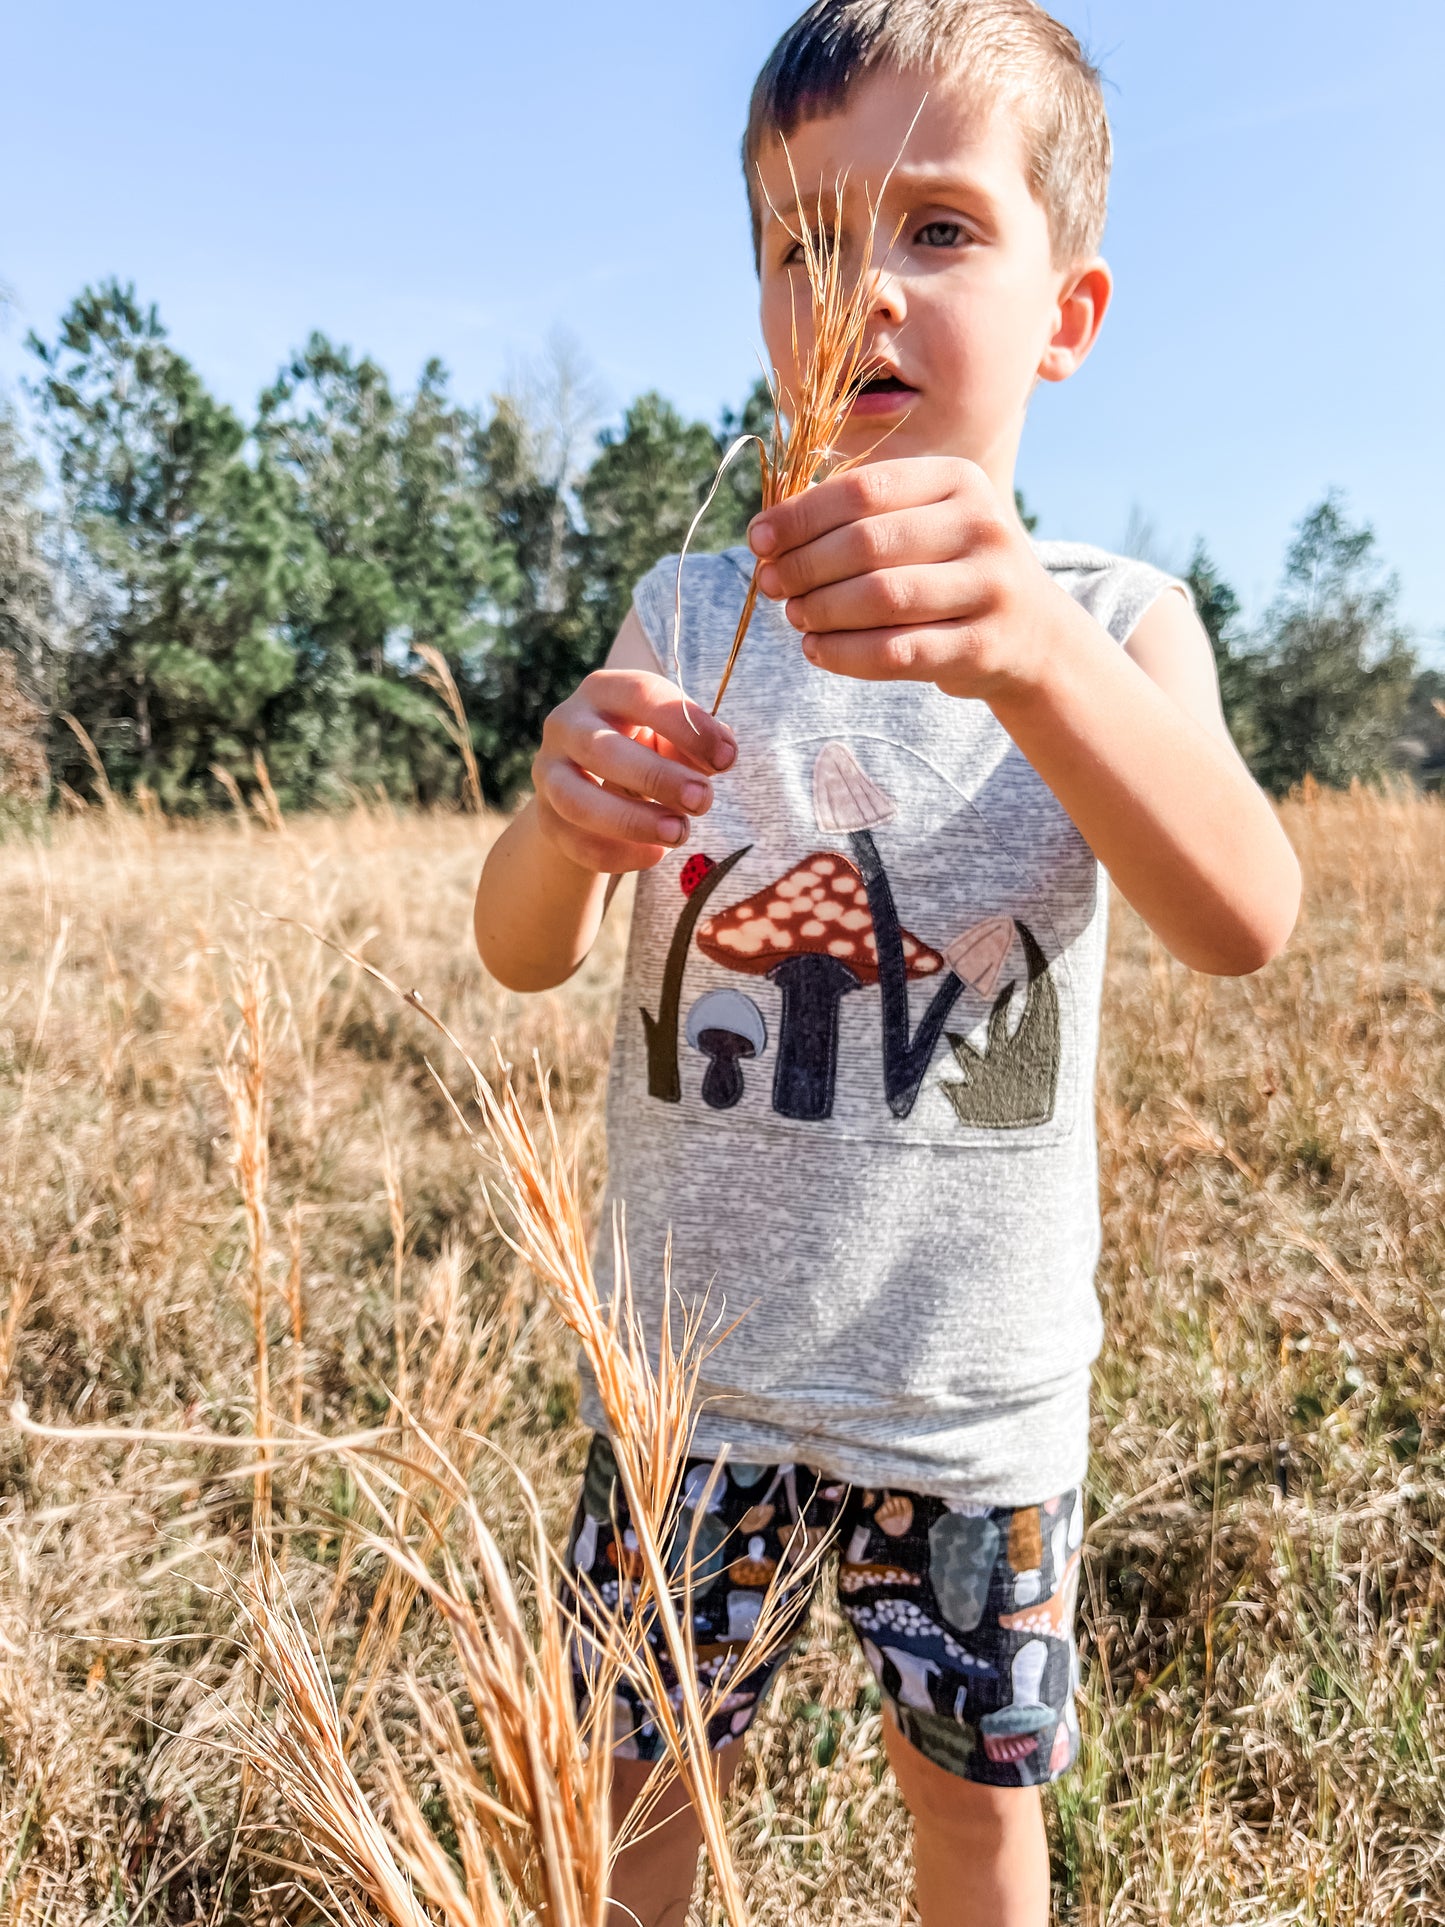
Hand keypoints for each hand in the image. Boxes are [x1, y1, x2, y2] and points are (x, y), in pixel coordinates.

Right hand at [533, 669, 736, 874]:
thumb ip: (697, 741)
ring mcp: (548, 773)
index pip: (641, 694)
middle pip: (603, 749)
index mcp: (604, 691)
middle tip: (703, 800)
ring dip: (633, 821)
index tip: (726, 759)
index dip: (687, 725)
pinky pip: (576, 842)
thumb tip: (722, 755)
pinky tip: (655, 854)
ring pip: (578, 801)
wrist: (588, 785)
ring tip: (679, 833)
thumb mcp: (670, 736)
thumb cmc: (643, 749)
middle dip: (658, 778)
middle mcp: (566, 724)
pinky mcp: (546, 819)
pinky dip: (619, 854)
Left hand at [749, 457, 1066, 701]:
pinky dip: (845, 654)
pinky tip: (816, 650)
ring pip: (881, 598)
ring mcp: (989, 586)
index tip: (758, 539)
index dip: (800, 516)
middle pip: (867, 543)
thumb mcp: (923, 522)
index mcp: (958, 480)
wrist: (1030, 632)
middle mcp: (982, 525)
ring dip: (822, 610)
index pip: (862, 490)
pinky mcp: (983, 645)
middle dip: (805, 566)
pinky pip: (897, 652)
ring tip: (796, 616)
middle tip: (773, 585)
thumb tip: (769, 534)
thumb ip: (859, 517)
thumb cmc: (951, 570)